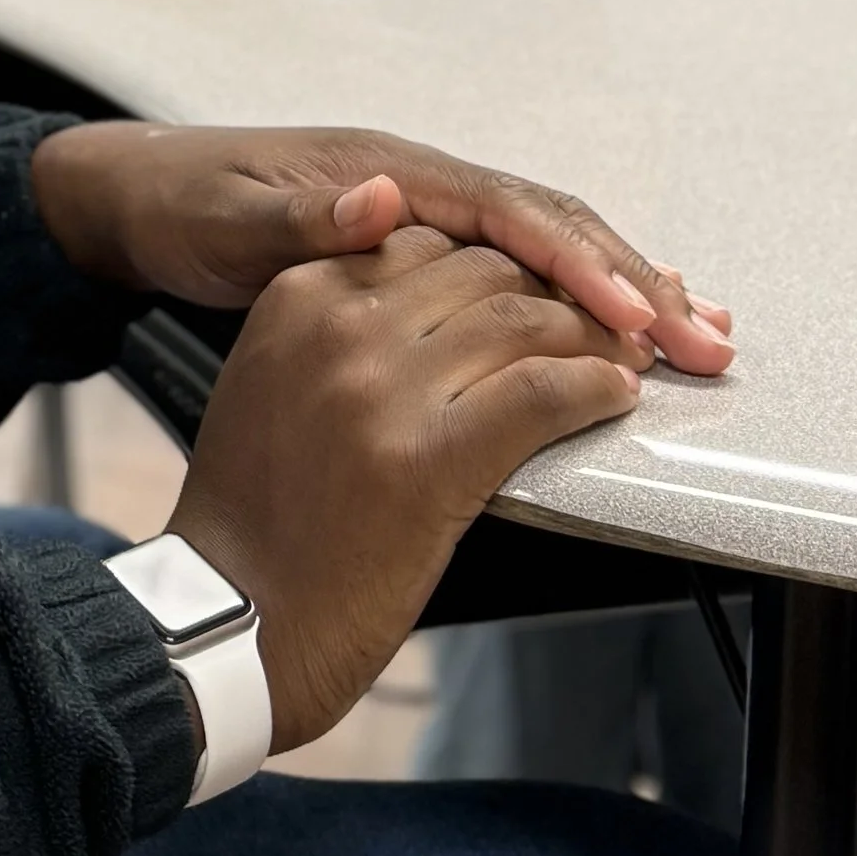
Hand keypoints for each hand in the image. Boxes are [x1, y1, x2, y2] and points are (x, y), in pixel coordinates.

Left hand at [29, 119, 732, 374]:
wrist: (142, 198)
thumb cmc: (184, 206)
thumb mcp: (227, 222)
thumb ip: (302, 222)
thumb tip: (380, 199)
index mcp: (389, 174)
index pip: (513, 213)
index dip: (581, 263)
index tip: (636, 316)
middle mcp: (417, 185)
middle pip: (552, 227)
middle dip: (635, 280)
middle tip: (708, 340)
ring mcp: (422, 215)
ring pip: (546, 248)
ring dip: (621, 289)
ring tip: (694, 336)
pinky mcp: (417, 250)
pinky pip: (517, 271)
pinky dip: (575, 300)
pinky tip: (612, 336)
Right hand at [170, 223, 646, 750]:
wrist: (238, 615)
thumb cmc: (256, 517)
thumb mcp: (273, 381)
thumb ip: (337, 329)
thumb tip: (432, 315)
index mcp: (299, 298)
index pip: (426, 240)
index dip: (495, 263)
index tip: (532, 284)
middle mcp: (340, 326)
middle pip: (482, 271)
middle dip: (552, 291)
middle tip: (599, 320)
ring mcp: (383, 389)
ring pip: (521, 322)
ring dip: (589, 338)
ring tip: (619, 359)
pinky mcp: (429, 459)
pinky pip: (539, 394)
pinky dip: (591, 390)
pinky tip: (609, 398)